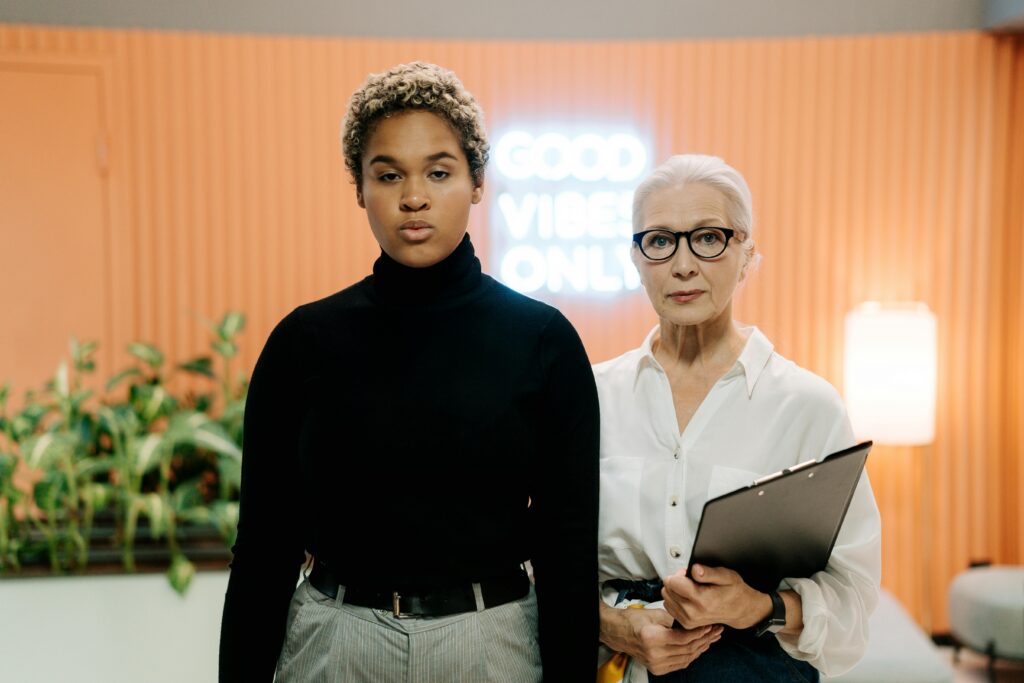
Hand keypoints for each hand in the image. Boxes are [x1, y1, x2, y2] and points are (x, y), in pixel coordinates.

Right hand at [599, 601, 722, 674]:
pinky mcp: (657, 669)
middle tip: (716, 630)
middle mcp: (654, 654)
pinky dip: (692, 656)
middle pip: (687, 649)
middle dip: (705, 639)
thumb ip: (675, 619)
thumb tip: (696, 620)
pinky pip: (680, 664)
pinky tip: (700, 647)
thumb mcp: (655, 613)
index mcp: (653, 638)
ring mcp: (656, 664)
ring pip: (687, 658)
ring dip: (701, 648)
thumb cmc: (635, 619)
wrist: (618, 633)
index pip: (684, 638)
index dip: (700, 632)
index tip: (710, 624)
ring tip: (712, 638)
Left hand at [661, 564, 771, 629]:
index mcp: (702, 600)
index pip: (672, 582)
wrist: (739, 610)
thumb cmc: (733, 592)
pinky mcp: (686, 624)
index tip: (689, 573)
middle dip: (676, 581)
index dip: (680, 574)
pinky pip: (669, 606)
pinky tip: (688, 597)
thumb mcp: (726, 576)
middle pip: (667, 589)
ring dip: (675, 591)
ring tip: (691, 589)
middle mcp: (693, 613)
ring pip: (666, 598)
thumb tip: (694, 570)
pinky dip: (675, 599)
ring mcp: (688, 620)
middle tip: (691, 580)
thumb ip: (708, 572)